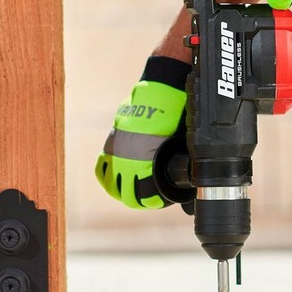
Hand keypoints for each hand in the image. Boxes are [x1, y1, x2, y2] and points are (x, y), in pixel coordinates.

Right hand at [95, 56, 189, 208]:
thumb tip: (189, 181)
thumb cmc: (176, 114)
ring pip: (112, 185)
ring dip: (122, 191)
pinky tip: (117, 181)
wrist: (161, 89)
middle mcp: (128, 158)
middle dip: (139, 200)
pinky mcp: (111, 140)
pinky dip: (108, 177)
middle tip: (149, 199)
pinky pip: (102, 167)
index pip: (146, 196)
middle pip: (128, 196)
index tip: (160, 201)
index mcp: (147, 161)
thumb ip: (180, 163)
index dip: (154, 202)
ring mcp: (117, 150)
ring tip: (133, 193)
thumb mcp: (182, 142)